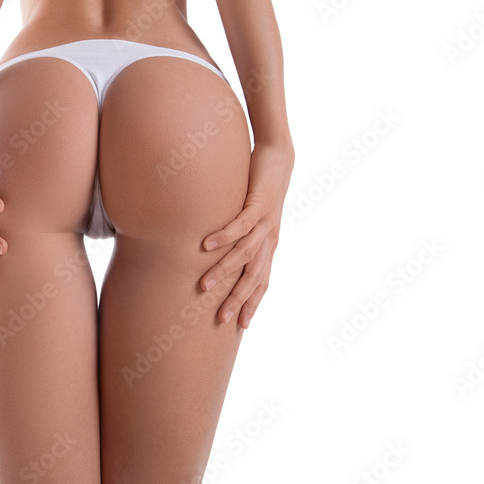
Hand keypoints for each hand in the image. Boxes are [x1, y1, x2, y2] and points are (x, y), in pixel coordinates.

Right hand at [199, 142, 294, 327]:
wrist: (279, 157)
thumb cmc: (259, 186)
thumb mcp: (250, 215)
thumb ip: (238, 235)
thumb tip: (215, 250)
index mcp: (269, 244)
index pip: (262, 281)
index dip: (253, 303)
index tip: (241, 326)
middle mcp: (270, 238)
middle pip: (255, 275)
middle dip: (239, 298)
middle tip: (221, 318)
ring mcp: (266, 221)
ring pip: (245, 253)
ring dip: (224, 270)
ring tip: (204, 285)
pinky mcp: (259, 203)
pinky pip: (241, 224)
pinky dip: (224, 236)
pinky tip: (206, 244)